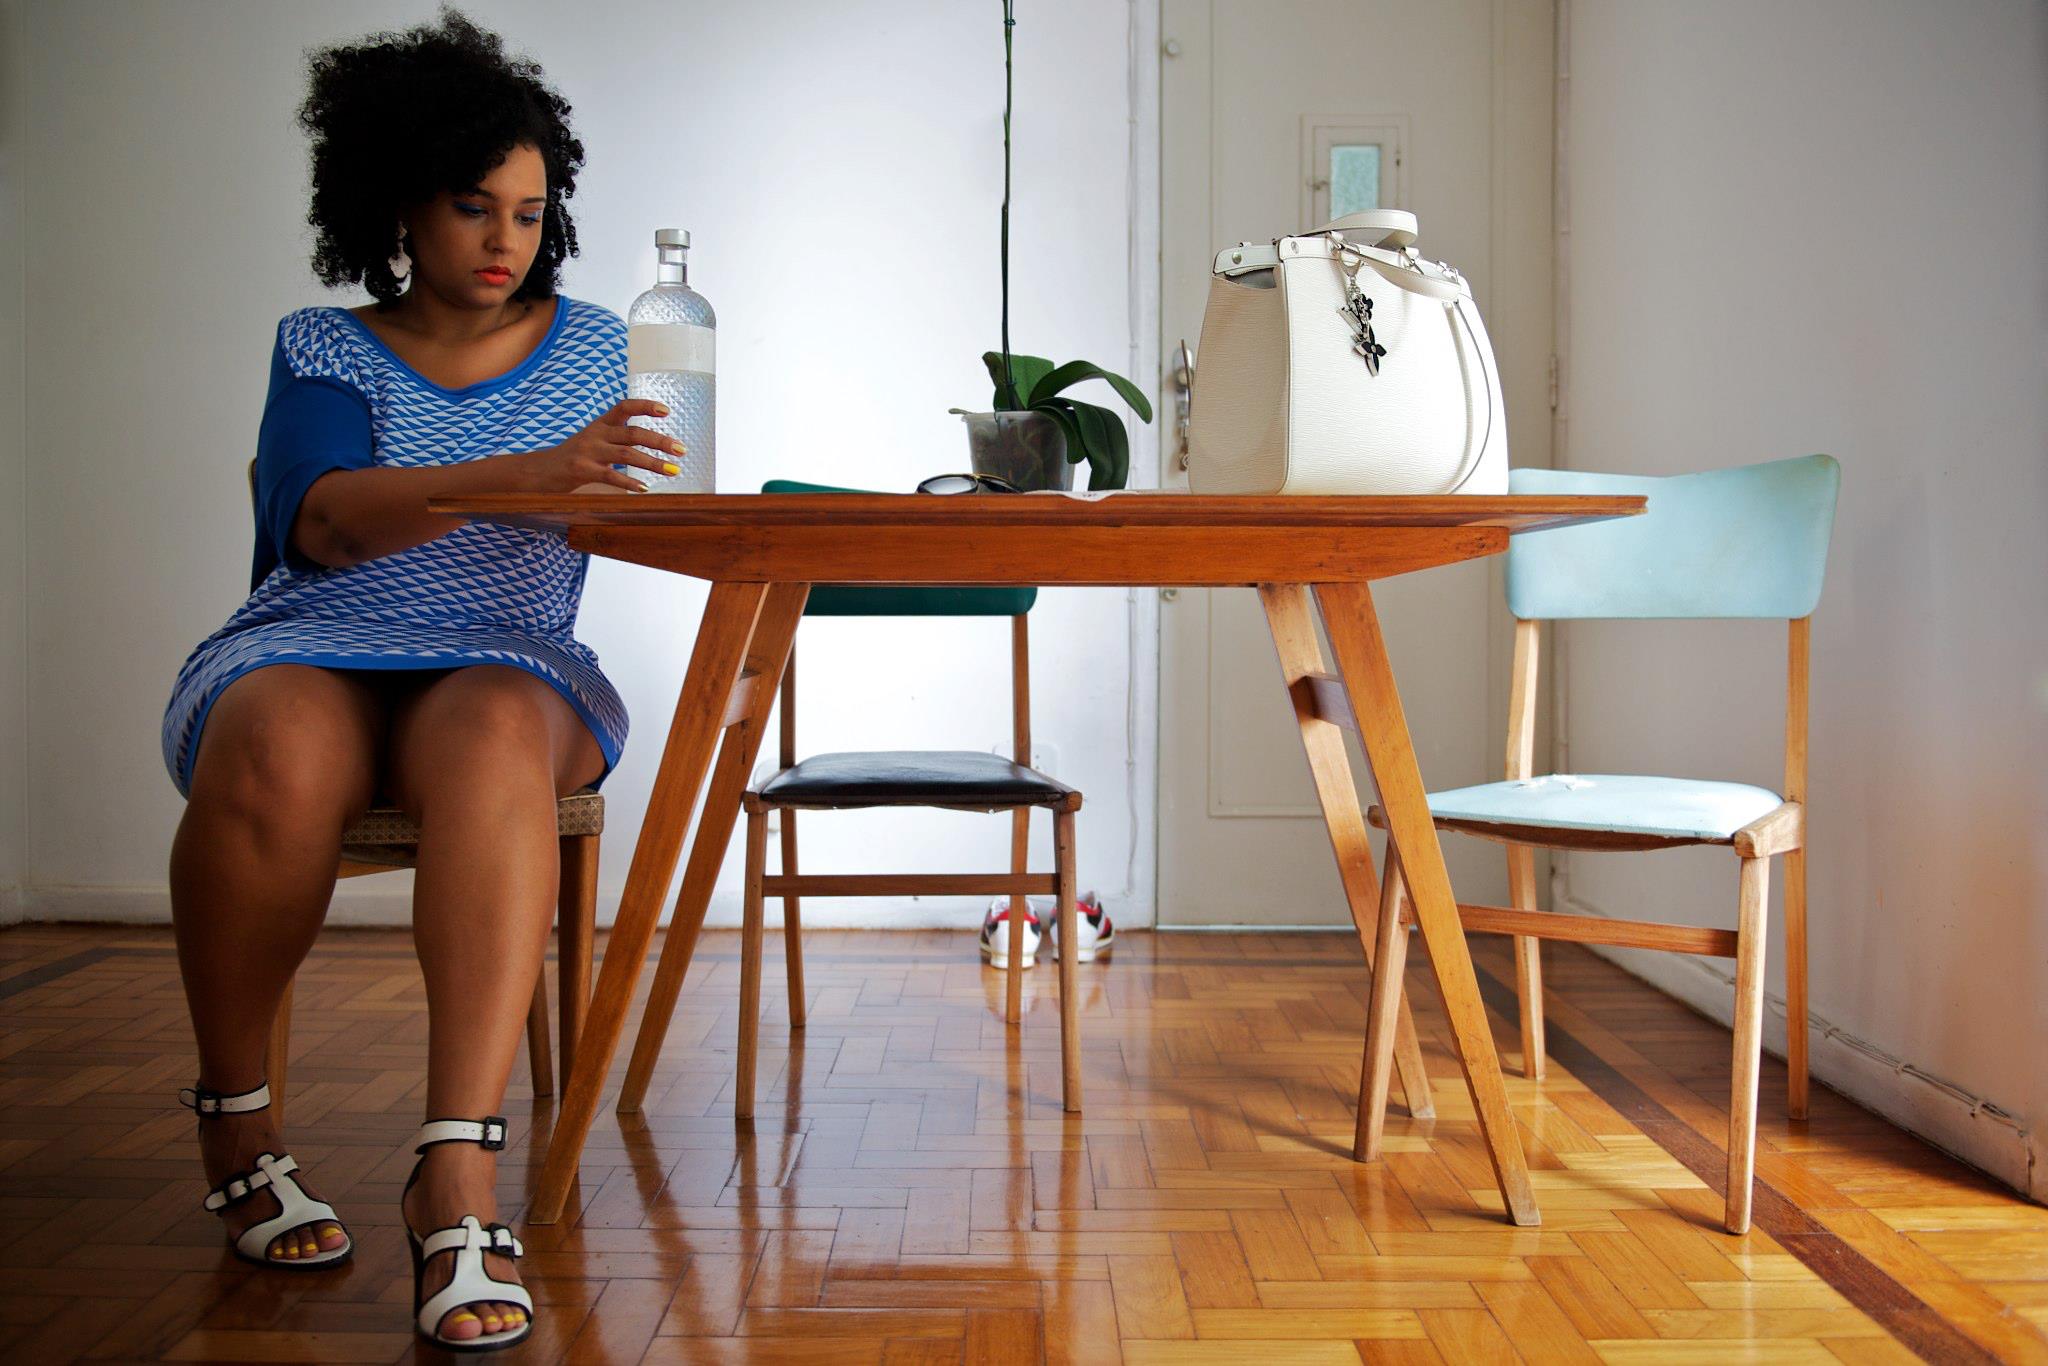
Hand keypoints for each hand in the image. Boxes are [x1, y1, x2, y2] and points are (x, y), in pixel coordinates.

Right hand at [503, 400, 684, 491]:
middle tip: (681, 449)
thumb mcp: (591, 442)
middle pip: (633, 433)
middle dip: (660, 441)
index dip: (645, 406)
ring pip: (626, 454)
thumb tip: (648, 445)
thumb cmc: (571, 459)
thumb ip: (614, 440)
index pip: (624, 407)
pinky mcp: (581, 470)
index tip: (666, 411)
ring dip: (652, 463)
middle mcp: (595, 434)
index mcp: (599, 424)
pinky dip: (629, 482)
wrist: (536, 472)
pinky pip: (609, 475)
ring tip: (672, 470)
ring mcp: (587, 451)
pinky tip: (644, 488)